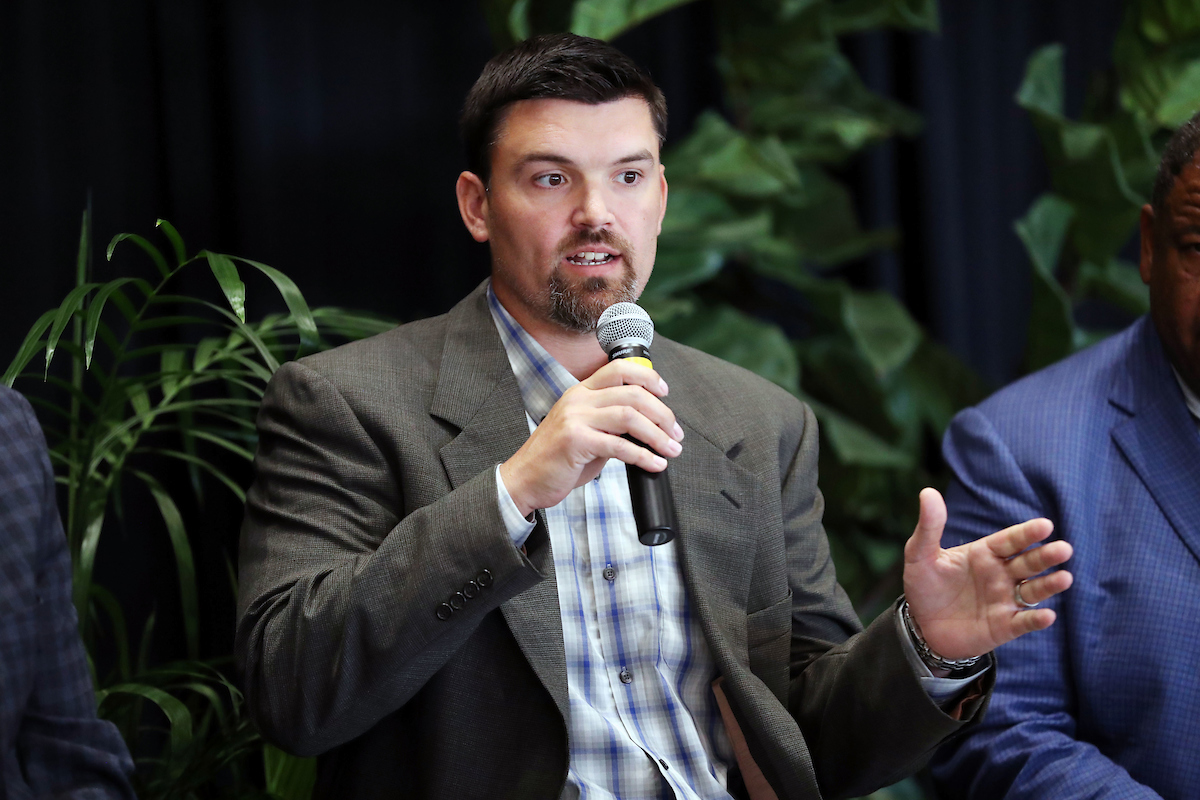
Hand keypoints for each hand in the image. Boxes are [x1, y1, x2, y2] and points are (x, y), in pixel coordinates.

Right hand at [499, 359, 684, 516]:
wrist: (524, 479)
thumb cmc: (557, 458)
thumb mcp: (585, 432)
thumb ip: (610, 424)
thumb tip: (646, 426)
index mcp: (580, 392)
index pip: (618, 369)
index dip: (647, 377)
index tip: (665, 392)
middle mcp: (578, 399)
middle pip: (632, 393)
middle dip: (662, 414)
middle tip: (676, 433)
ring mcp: (575, 418)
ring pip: (629, 417)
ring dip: (658, 435)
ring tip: (672, 449)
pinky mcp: (575, 441)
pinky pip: (619, 445)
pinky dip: (643, 455)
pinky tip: (655, 464)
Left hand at [902, 487, 1072, 660]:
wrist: (921, 625)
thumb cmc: (925, 585)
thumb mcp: (920, 554)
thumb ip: (929, 527)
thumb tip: (928, 492)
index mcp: (985, 553)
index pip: (1011, 540)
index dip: (1028, 533)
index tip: (1046, 525)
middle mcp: (1001, 575)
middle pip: (1028, 563)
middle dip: (1046, 556)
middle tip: (1064, 549)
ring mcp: (1005, 600)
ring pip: (1033, 591)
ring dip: (1049, 585)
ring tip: (1065, 578)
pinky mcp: (1004, 626)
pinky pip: (1024, 621)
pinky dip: (1036, 619)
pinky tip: (1048, 616)